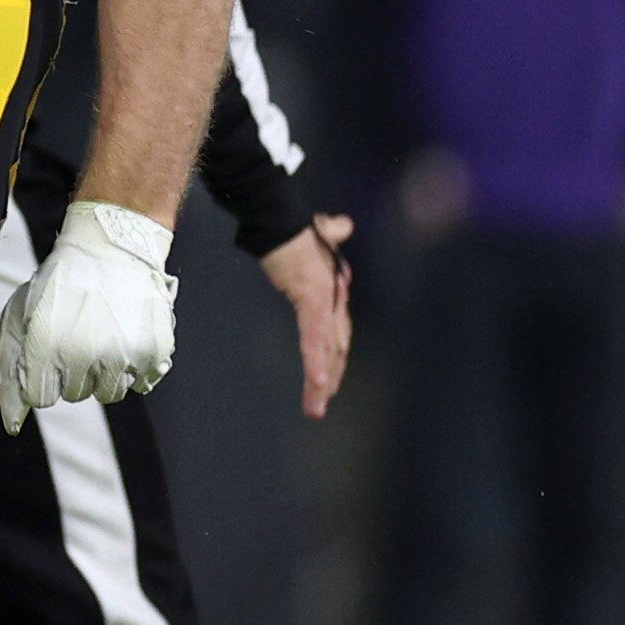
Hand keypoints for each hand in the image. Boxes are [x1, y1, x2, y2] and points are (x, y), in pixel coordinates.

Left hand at [0, 199, 178, 431]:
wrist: (111, 247)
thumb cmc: (62, 281)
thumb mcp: (20, 317)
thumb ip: (10, 371)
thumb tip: (13, 423)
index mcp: (45, 345)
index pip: (40, 397)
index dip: (43, 375)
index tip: (50, 351)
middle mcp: (84, 354)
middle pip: (74, 395)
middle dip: (72, 370)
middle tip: (79, 333)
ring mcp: (122, 355)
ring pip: (109, 393)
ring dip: (103, 371)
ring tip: (102, 334)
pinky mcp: (152, 352)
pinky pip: (141, 382)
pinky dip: (134, 365)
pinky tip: (125, 335)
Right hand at [259, 212, 355, 417]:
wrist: (281, 216)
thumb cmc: (295, 226)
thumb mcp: (317, 232)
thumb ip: (332, 232)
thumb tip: (343, 225)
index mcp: (335, 289)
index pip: (338, 331)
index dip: (336, 357)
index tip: (330, 381)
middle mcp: (336, 298)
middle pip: (337, 346)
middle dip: (331, 378)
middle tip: (320, 406)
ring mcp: (326, 299)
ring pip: (328, 349)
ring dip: (323, 381)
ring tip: (316, 408)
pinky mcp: (313, 298)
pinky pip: (315, 337)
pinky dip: (317, 361)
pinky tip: (319, 383)